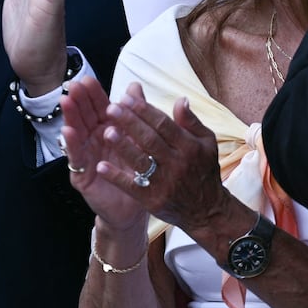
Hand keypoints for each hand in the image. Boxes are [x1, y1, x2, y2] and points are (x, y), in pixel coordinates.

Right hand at [60, 75, 146, 232]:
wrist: (133, 208)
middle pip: (84, 117)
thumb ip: (135, 113)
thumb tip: (134, 86)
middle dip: (78, 100)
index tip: (87, 79)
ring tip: (66, 101)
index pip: (97, 108)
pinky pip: (75, 158)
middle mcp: (92, 141)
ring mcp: (84, 157)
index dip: (92, 94)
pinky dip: (71, 144)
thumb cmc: (135, 173)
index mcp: (106, 130)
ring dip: (70, 117)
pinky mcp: (81, 175)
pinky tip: (68, 132)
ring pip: (76, 133)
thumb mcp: (137, 140)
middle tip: (73, 85)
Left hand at [90, 82, 232, 232]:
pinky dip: (116, 177)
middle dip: (129, 122)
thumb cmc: (203, 171)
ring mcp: (165, 182)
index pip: (163, 124)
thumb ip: (191, 122)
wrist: (206, 210)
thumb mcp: (206, 143)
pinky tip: (101, 166)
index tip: (126, 98)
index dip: (144, 110)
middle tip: (110, 108)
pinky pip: (132, 186)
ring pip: (140, 161)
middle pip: (150, 139)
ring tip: (106, 132)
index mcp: (189, 146)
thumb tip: (181, 99)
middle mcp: (177, 163)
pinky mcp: (153, 199)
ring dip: (122, 146)